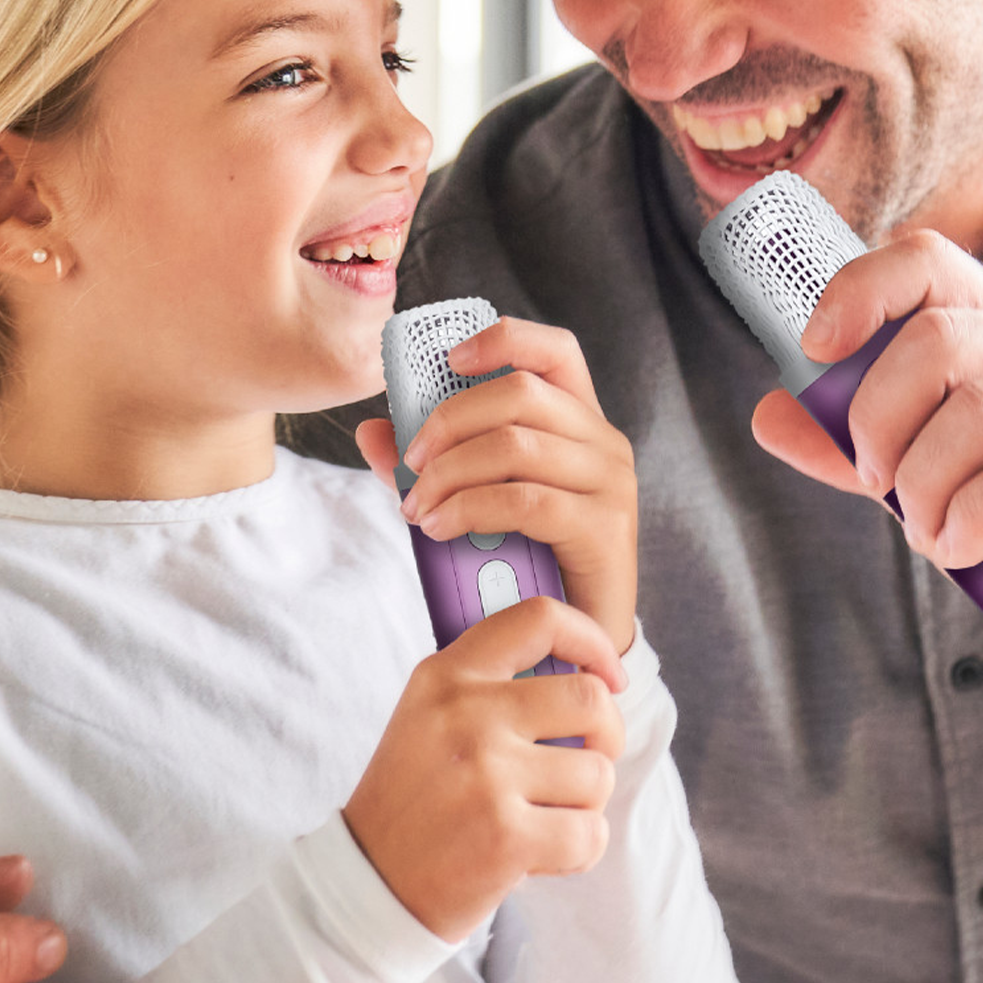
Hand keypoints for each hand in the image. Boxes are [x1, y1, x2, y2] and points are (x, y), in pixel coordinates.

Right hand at [342, 597, 627, 940]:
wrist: (369, 881)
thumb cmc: (416, 796)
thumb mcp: (429, 713)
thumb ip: (491, 683)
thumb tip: (585, 670)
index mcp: (448, 675)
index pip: (539, 619)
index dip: (589, 640)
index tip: (608, 674)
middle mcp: (467, 715)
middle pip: (590, 699)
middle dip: (607, 735)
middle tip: (587, 759)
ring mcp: (487, 776)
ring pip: (598, 773)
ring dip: (586, 803)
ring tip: (545, 816)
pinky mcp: (506, 837)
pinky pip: (591, 833)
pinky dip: (581, 849)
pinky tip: (543, 853)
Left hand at [355, 316, 638, 654]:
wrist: (577, 643)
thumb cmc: (528, 564)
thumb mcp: (475, 500)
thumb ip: (430, 464)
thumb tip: (371, 431)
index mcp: (578, 421)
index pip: (554, 350)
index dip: (502, 339)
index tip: (446, 360)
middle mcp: (603, 442)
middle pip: (520, 392)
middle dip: (449, 420)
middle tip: (409, 462)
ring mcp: (610, 483)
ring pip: (516, 444)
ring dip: (450, 472)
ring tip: (417, 506)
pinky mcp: (605, 528)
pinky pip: (525, 499)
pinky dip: (470, 508)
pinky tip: (440, 528)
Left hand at [751, 226, 982, 739]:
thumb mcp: (926, 478)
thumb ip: (854, 447)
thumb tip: (767, 414)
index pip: (929, 263)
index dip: (861, 290)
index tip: (817, 347)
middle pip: (942, 339)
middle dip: (881, 418)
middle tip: (876, 481)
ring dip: (928, 483)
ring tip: (928, 532)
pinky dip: (978, 515)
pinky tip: (965, 548)